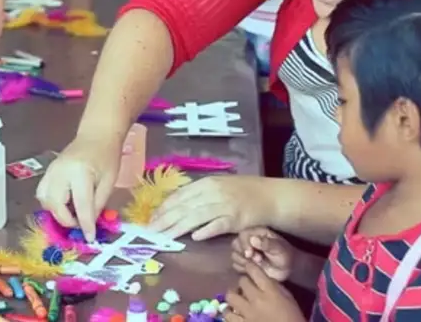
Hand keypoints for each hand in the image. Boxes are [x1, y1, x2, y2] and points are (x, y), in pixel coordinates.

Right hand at [35, 134, 120, 241]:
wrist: (96, 135)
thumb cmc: (106, 156)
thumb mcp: (109, 182)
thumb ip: (98, 203)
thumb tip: (89, 224)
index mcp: (80, 172)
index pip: (81, 205)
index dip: (85, 224)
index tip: (89, 238)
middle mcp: (61, 171)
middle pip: (56, 204)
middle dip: (67, 220)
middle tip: (81, 223)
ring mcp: (51, 171)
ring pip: (45, 200)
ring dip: (58, 212)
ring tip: (73, 213)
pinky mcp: (47, 172)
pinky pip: (42, 193)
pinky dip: (52, 204)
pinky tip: (64, 204)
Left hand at [149, 175, 275, 240]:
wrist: (270, 196)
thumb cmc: (242, 191)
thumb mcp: (219, 186)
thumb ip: (199, 195)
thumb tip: (176, 206)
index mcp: (207, 183)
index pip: (180, 196)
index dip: (164, 208)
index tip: (150, 219)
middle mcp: (213, 192)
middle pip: (184, 207)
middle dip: (165, 220)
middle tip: (150, 231)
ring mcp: (225, 206)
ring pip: (196, 217)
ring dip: (178, 227)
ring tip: (164, 236)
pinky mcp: (236, 219)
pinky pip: (218, 225)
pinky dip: (206, 231)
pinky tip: (194, 237)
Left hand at [224, 263, 304, 321]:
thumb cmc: (293, 319)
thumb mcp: (289, 299)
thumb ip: (276, 287)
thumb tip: (265, 278)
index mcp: (270, 291)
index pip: (254, 271)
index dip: (250, 266)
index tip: (249, 267)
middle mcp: (256, 299)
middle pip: (241, 281)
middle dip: (244, 282)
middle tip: (246, 286)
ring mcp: (247, 313)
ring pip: (230, 297)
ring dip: (234, 296)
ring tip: (237, 299)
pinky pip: (228, 315)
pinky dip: (230, 312)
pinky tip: (234, 313)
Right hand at [231, 227, 294, 280]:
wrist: (287, 269)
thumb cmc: (285, 255)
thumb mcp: (280, 249)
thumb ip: (268, 244)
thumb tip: (253, 239)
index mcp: (257, 233)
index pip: (243, 234)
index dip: (244, 244)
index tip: (250, 254)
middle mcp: (249, 240)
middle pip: (235, 244)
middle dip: (243, 254)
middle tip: (256, 260)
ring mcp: (245, 251)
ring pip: (234, 255)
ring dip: (243, 262)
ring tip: (257, 265)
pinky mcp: (244, 262)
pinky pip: (235, 265)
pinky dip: (242, 268)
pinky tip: (253, 269)